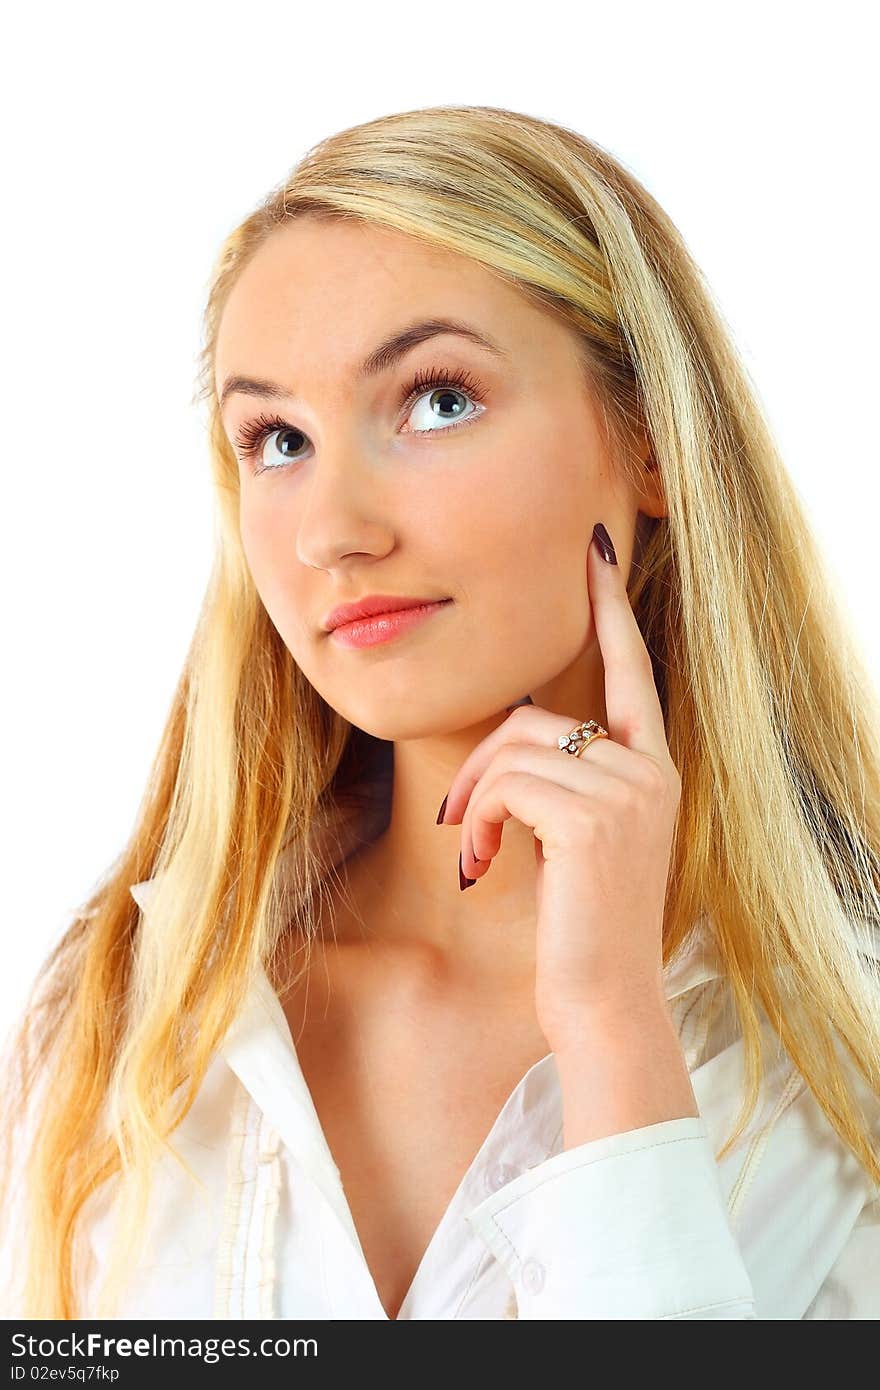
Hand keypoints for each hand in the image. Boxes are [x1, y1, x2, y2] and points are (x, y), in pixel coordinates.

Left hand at [437, 523, 682, 1048]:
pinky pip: (507, 781)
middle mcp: (649, 771)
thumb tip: (513, 740)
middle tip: (465, 820)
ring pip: (516, 747)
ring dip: (478, 799)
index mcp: (651, 770)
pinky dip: (481, 819)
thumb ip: (566, 780)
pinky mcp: (594, 817)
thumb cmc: (581, 926)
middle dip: (483, 761)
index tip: (595, 551)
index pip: (631, 672)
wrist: (603, 999)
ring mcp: (628, 792)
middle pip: (539, 715)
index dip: (609, 610)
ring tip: (478, 850)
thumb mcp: (579, 839)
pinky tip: (484, 864)